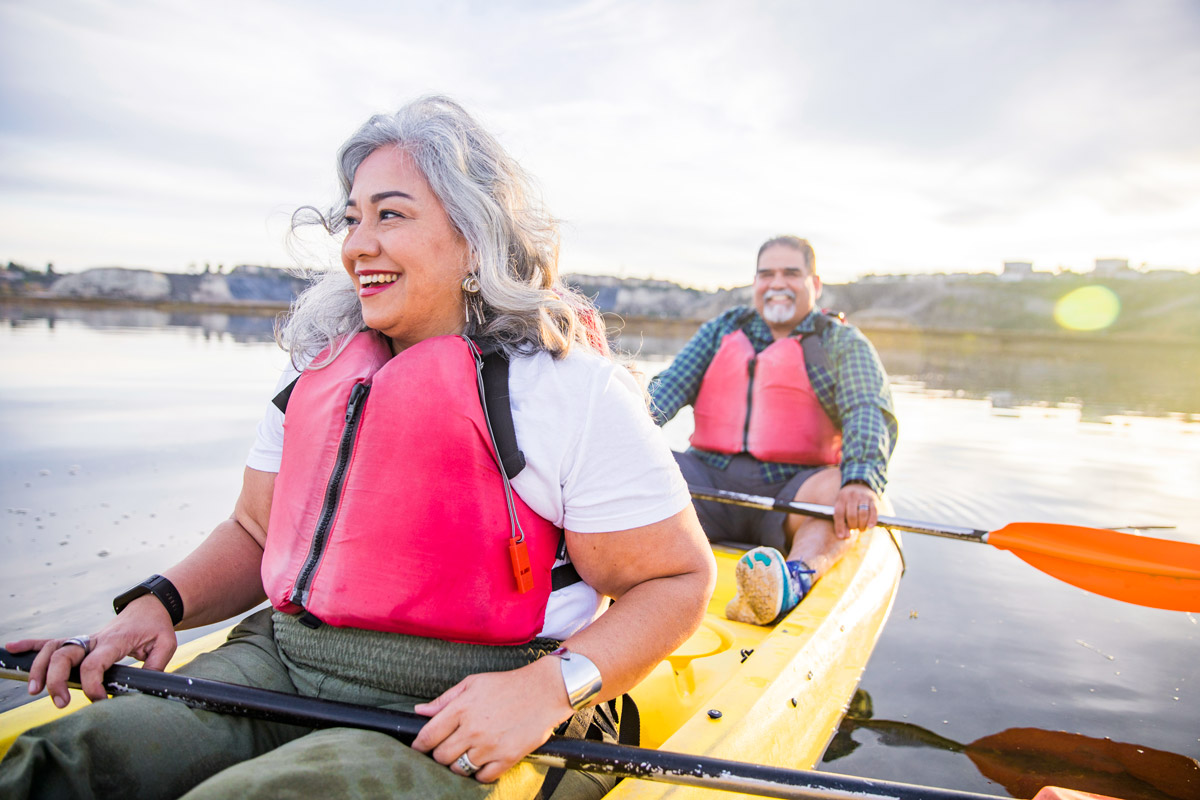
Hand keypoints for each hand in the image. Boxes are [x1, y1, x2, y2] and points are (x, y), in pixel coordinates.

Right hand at [5, 594, 176, 707]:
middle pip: (65, 655)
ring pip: (53, 649)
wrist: (150, 607)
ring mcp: (85, 639)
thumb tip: (144, 687)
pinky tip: (11, 649)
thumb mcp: (167, 644)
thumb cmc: (156, 627)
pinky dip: (30, 645)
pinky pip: (51, 641)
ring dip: (40, 669)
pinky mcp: (80, 641)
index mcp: (115, 641)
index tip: (99, 699)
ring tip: (35, 691)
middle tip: (61, 703)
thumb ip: (155, 665)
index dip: (92, 684)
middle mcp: (95, 639)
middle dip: (57, 680)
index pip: (94, 663)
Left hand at [411, 657, 572, 782]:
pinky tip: (483, 760)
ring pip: (459, 769)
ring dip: (458, 764)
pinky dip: (479, 772)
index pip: (428, 736)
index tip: (419, 747)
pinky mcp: (507, 758)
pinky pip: (482, 776)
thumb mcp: (473, 683)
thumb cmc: (508, 685)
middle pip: (441, 756)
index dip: (419, 745)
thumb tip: (420, 711)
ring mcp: (490, 746)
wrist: (544, 691)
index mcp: (461, 708)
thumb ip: (445, 699)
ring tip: (466, 753)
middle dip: (439, 754)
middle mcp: (473, 730)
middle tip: (447, 748)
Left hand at [834, 482, 878, 537]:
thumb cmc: (848, 501)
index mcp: (841, 498)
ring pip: (863, 514)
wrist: (860, 484)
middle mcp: (852, 496)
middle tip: (854, 528)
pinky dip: (872, 521)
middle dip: (853, 525)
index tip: (841, 537)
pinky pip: (873, 512)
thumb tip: (845, 536)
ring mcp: (863, 497)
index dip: (839, 526)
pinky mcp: (873, 499)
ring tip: (861, 529)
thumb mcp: (842, 507)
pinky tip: (870, 526)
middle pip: (851, 515)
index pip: (839, 513)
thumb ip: (842, 522)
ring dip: (862, 525)